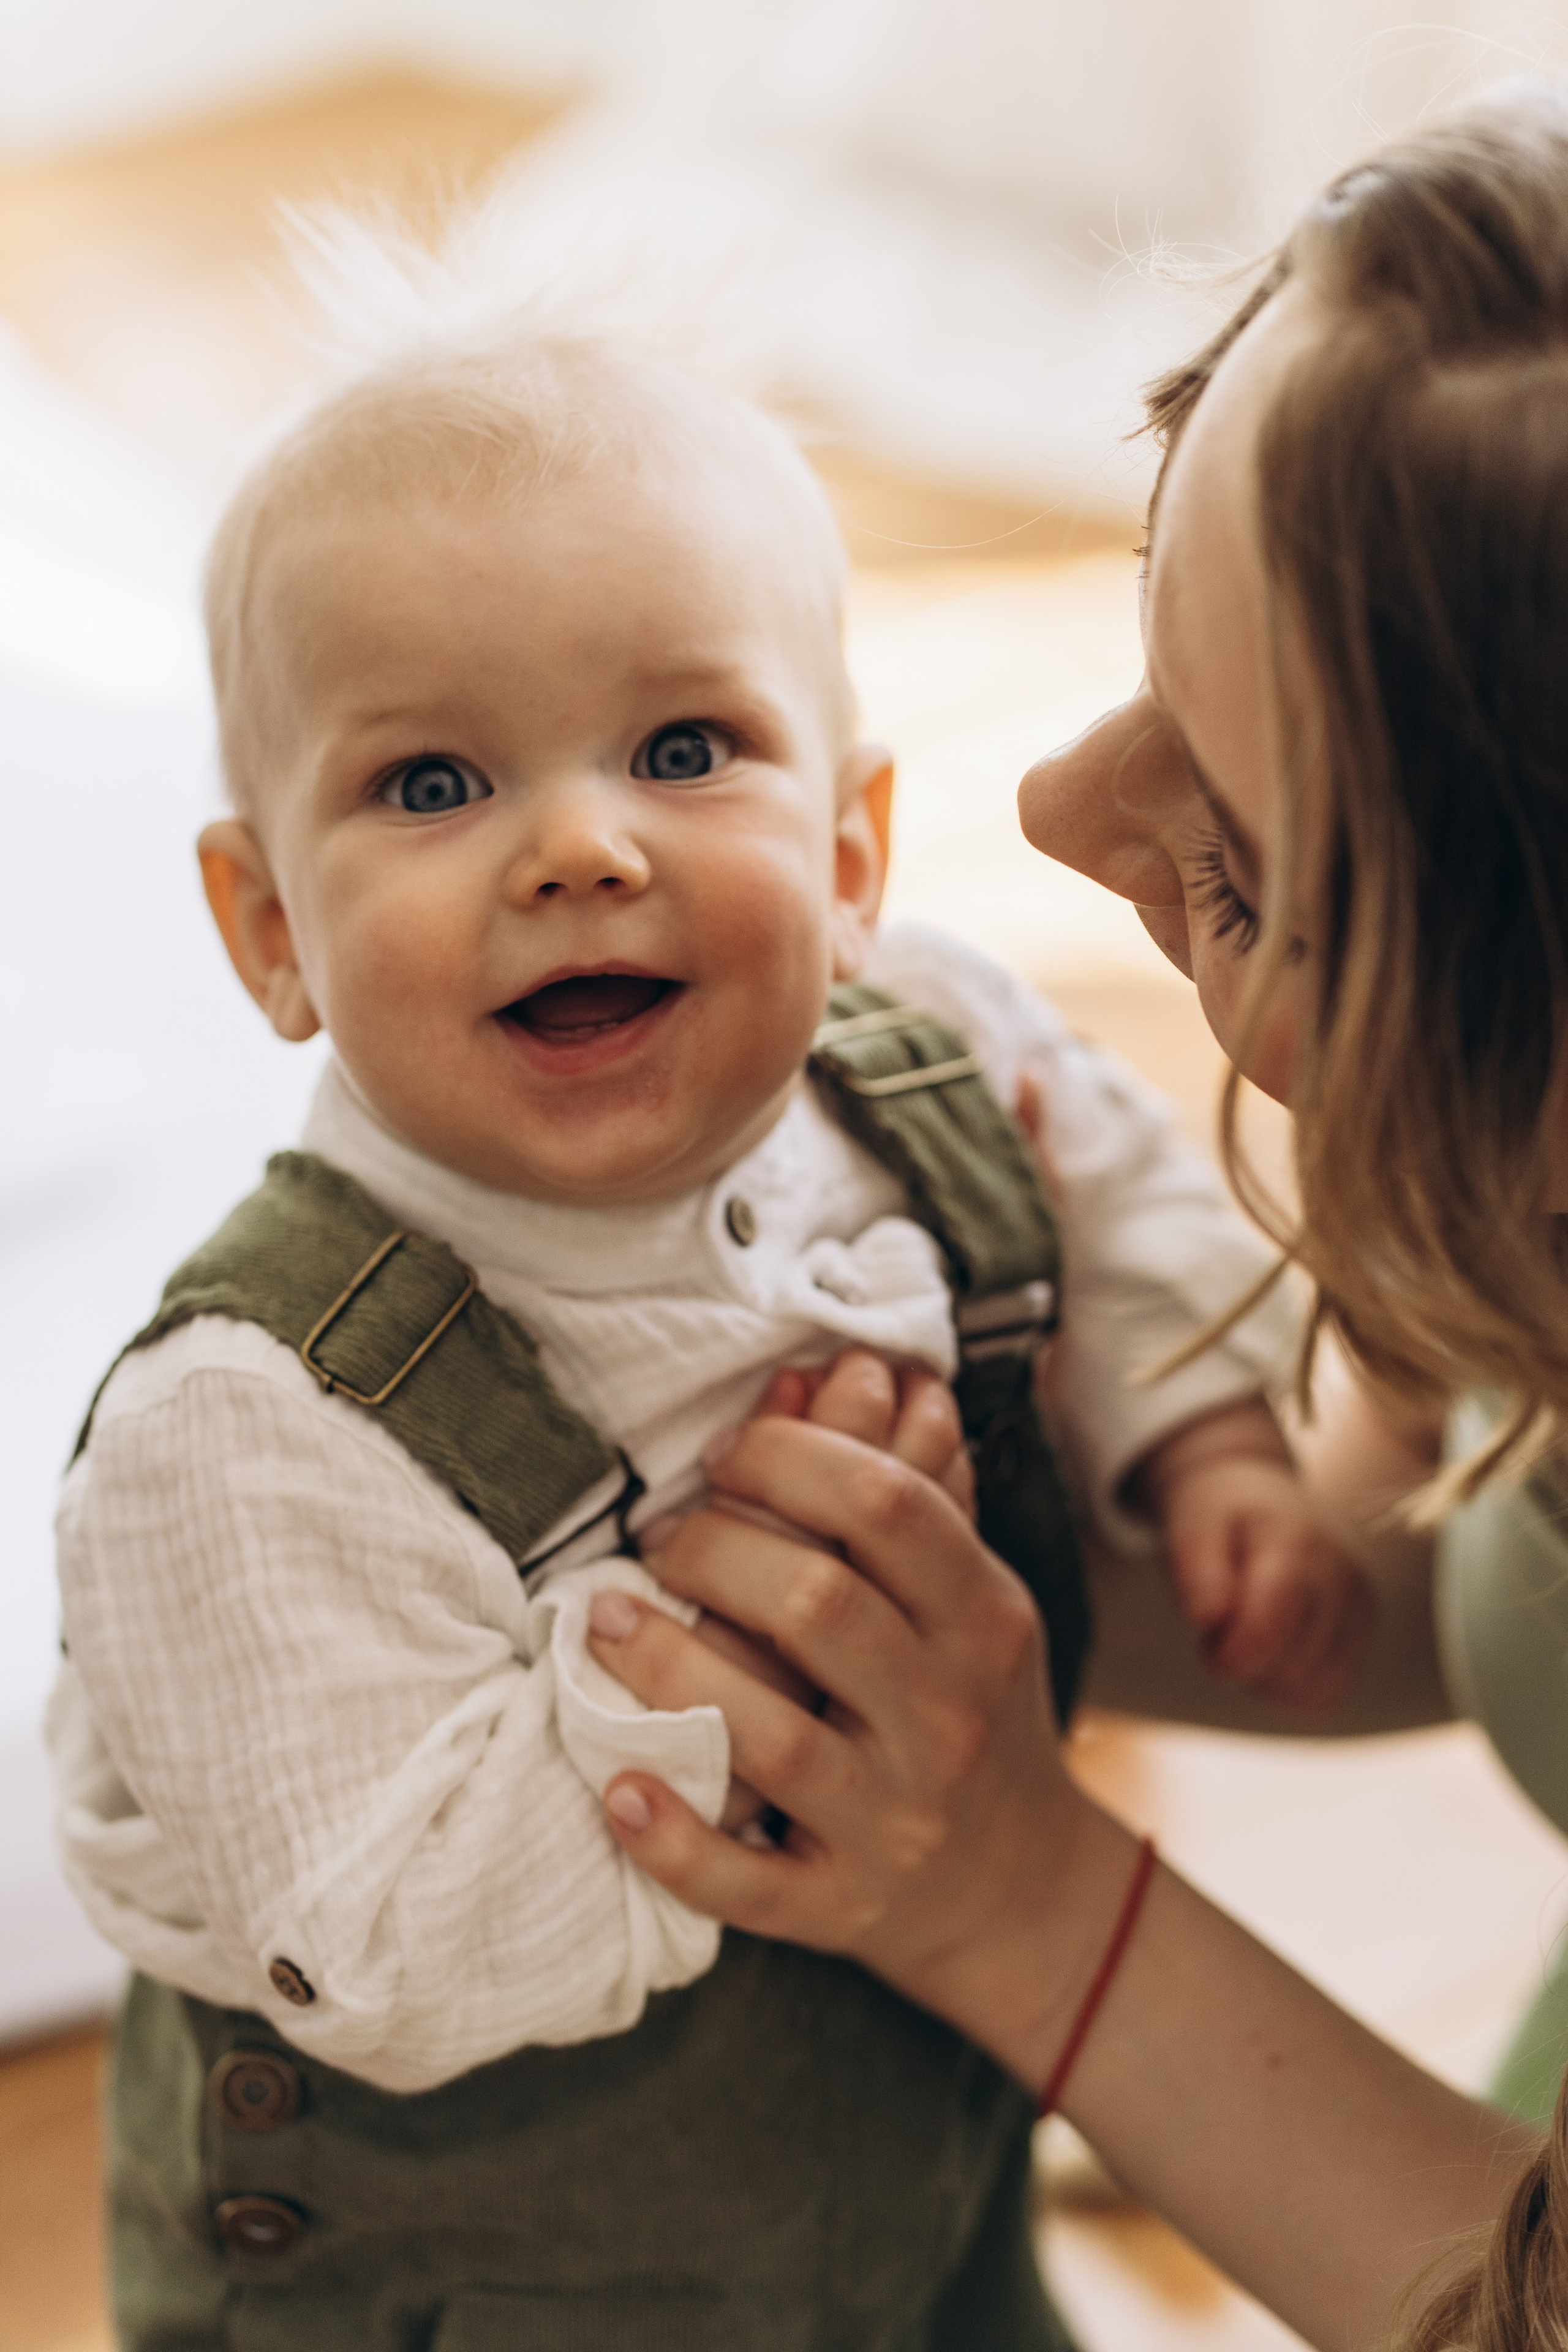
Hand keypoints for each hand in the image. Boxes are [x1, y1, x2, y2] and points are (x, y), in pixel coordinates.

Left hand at [589, 1409, 1107, 2083]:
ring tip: (605, 1624)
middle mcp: (946, 1715)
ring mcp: (895, 1818)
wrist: (1018, 1888)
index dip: (790, 1459)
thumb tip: (852, 1363)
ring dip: (668, 1668)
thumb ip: (911, 1493)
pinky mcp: (841, 1905)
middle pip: (817, 1604)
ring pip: (769, 1735)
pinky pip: (745, 1881)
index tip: (724, 1458)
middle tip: (658, 1540)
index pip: (886, 1505)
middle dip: (715, 1551)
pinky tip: (619, 1789)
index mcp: (982, 1618)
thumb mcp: (968, 1598)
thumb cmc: (968, 1708)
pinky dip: (675, 1839)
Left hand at [1140, 1405, 1378, 1714]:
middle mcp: (1341, 1576)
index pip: (1272, 1624)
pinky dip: (1292, 1689)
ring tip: (1247, 1638)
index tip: (1207, 1652)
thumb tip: (1209, 1620)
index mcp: (1296, 1543)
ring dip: (1267, 1682)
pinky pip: (1328, 1696)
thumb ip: (1195, 1571)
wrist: (1265, 1499)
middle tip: (1222, 1631)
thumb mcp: (1193, 1527)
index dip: (1234, 1656)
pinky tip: (1273, 1653)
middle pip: (1293, 1668)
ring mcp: (1361, 1605)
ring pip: (1313, 1691)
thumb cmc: (1221, 1518)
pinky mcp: (1365, 1633)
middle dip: (1245, 1665)